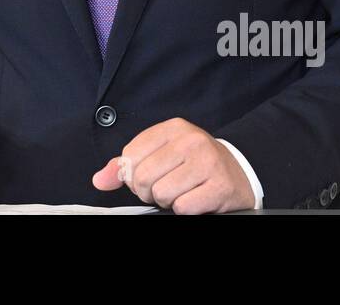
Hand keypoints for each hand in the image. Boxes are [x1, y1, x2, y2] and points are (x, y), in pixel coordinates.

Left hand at [91, 118, 254, 213]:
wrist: (240, 172)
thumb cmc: (195, 164)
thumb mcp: (162, 154)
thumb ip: (127, 166)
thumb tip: (100, 180)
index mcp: (173, 128)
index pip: (131, 155)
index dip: (133, 175)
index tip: (148, 177)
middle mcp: (191, 140)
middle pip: (144, 177)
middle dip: (150, 191)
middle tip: (165, 189)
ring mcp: (208, 162)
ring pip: (163, 194)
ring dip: (168, 202)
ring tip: (182, 193)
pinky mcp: (220, 186)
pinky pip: (184, 208)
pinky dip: (185, 210)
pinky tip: (196, 200)